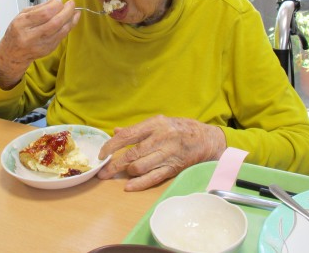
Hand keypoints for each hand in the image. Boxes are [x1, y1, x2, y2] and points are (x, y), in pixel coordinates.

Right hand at [0, 0, 79, 88]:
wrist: (13, 54)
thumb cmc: (17, 31)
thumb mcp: (22, 16)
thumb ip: (39, 8)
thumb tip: (56, 1)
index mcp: (22, 24)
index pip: (43, 14)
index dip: (55, 6)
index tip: (60, 0)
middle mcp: (31, 36)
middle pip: (55, 23)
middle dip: (66, 12)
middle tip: (72, 3)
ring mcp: (41, 45)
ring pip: (61, 31)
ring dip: (70, 20)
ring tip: (76, 11)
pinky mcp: (48, 50)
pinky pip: (61, 37)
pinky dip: (68, 27)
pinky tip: (71, 21)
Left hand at [97, 115, 226, 190]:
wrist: (207, 138)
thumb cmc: (180, 128)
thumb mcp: (159, 122)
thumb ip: (137, 129)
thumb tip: (116, 132)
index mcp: (155, 124)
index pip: (127, 135)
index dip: (111, 146)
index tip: (101, 155)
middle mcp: (161, 138)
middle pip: (131, 154)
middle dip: (114, 165)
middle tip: (102, 173)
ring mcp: (167, 154)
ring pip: (140, 167)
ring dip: (128, 172)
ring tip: (121, 173)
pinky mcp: (173, 168)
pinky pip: (153, 178)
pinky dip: (139, 184)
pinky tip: (129, 186)